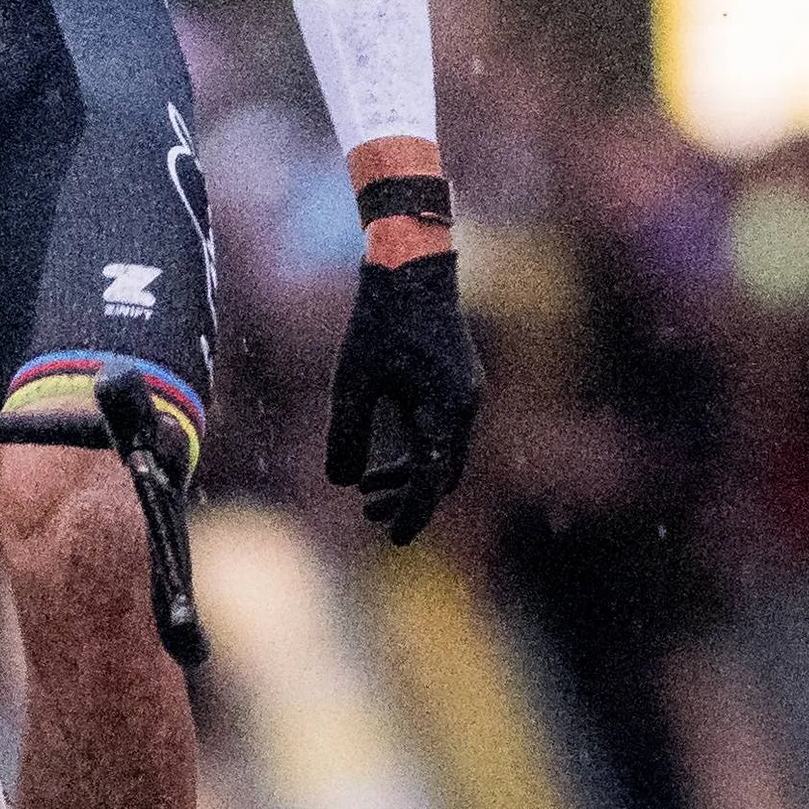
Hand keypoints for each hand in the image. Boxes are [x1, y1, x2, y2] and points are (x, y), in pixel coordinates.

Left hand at [324, 251, 485, 544]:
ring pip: (443, 456)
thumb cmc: (379, 321)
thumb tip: (342, 482)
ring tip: (366, 492)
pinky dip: (415, 453)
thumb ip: (348, 431)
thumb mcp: (353, 378)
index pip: (433, 479)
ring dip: (409, 477)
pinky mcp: (458, 386)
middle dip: (409, 500)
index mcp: (446, 409)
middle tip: (370, 516)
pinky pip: (441, 435)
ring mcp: (466, 396)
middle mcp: (466, 407)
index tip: (395, 538)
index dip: (413, 512)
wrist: (412, 269)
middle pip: (443, 474)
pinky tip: (380, 460)